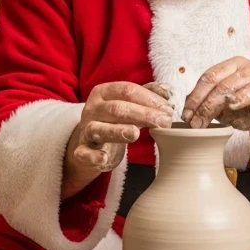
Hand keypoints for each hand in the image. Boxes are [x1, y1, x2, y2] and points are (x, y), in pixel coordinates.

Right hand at [63, 82, 172, 197]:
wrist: (91, 141)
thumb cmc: (115, 119)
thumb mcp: (129, 104)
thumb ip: (148, 95)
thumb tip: (168, 91)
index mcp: (103, 92)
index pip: (127, 90)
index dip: (149, 98)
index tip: (168, 108)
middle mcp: (92, 108)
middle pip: (117, 109)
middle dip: (143, 114)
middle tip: (165, 122)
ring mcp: (85, 129)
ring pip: (98, 129)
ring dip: (117, 131)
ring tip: (135, 134)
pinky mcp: (82, 151)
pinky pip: (84, 153)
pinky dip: (92, 156)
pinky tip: (103, 158)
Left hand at [182, 58, 249, 147]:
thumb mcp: (227, 107)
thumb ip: (211, 103)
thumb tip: (188, 108)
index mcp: (232, 66)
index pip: (207, 77)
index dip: (194, 96)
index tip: (185, 114)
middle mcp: (244, 66)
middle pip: (214, 81)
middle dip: (200, 103)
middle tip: (192, 122)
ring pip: (227, 88)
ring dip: (212, 107)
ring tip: (203, 123)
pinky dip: (238, 99)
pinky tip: (230, 108)